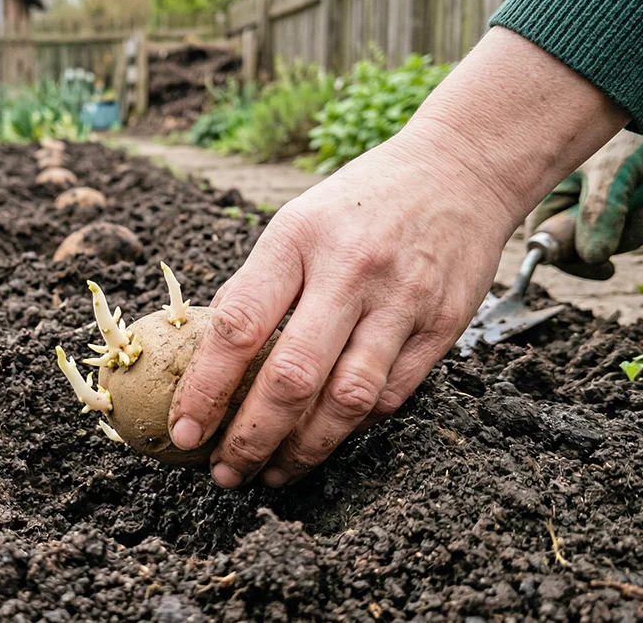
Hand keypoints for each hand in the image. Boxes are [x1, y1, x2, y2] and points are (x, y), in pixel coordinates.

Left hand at [167, 27, 632, 487]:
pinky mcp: (441, 325)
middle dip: (250, 438)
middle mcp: (349, 271)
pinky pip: (389, 397)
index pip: (238, 326)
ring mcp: (400, 301)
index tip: (183, 433)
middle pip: (292, 377)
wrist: (460, 167)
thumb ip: (259, 289)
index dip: (205, 389)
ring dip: (302, 450)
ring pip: (345, 401)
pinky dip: (351, 427)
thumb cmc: (359, 203)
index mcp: (296, 239)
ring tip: (271, 474)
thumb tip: (210, 368)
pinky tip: (324, 439)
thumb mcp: (295, 223)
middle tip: (224, 473)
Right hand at [526, 75, 642, 278]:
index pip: (552, 244)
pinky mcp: (631, 184)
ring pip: (627, 230)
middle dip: (631, 233)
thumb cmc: (626, 118)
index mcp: (548, 190)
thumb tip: (595, 259)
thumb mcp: (613, 168)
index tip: (608, 269)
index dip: (578, 262)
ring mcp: (603, 190)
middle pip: (596, 242)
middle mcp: (571, 193)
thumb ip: (602, 214)